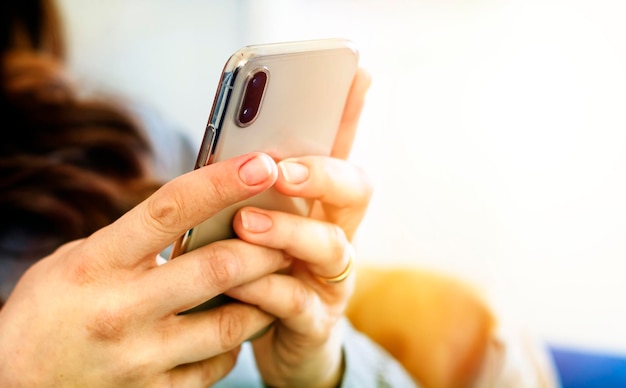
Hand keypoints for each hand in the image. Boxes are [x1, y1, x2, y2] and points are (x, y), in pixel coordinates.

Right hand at [0, 153, 290, 386]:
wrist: (14, 385)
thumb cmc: (47, 313)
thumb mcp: (77, 261)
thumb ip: (132, 241)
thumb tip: (197, 215)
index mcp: (98, 263)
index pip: (170, 210)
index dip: (221, 182)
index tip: (260, 163)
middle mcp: (121, 310)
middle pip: (218, 267)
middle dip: (265, 247)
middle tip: (287, 235)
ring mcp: (139, 357)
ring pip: (230, 323)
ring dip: (265, 297)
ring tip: (276, 279)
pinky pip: (217, 365)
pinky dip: (236, 342)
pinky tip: (238, 326)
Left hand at [225, 69, 372, 386]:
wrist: (277, 342)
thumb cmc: (263, 271)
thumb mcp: (260, 225)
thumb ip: (253, 191)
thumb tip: (232, 147)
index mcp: (322, 205)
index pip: (341, 149)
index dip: (352, 114)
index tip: (358, 73)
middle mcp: (337, 234)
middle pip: (354, 191)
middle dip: (322, 174)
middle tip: (281, 169)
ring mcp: (331, 279)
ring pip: (330, 246)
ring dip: (289, 231)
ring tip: (246, 224)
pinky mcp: (315, 320)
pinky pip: (297, 302)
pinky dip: (268, 290)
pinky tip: (240, 284)